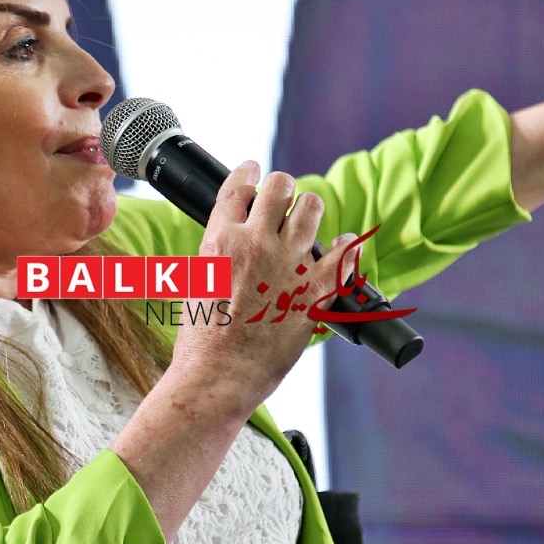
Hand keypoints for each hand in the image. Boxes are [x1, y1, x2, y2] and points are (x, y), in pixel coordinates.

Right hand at [166, 162, 354, 416]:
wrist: (218, 374)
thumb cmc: (200, 340)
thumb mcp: (194, 285)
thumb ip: (215, 256)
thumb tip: (225, 244)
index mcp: (221, 240)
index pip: (237, 187)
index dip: (248, 171)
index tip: (253, 169)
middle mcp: (256, 243)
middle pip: (279, 187)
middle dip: (282, 187)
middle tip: (283, 196)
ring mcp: (289, 264)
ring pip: (311, 209)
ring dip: (310, 208)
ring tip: (308, 215)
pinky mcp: (315, 290)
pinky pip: (343, 255)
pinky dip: (348, 246)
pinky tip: (348, 243)